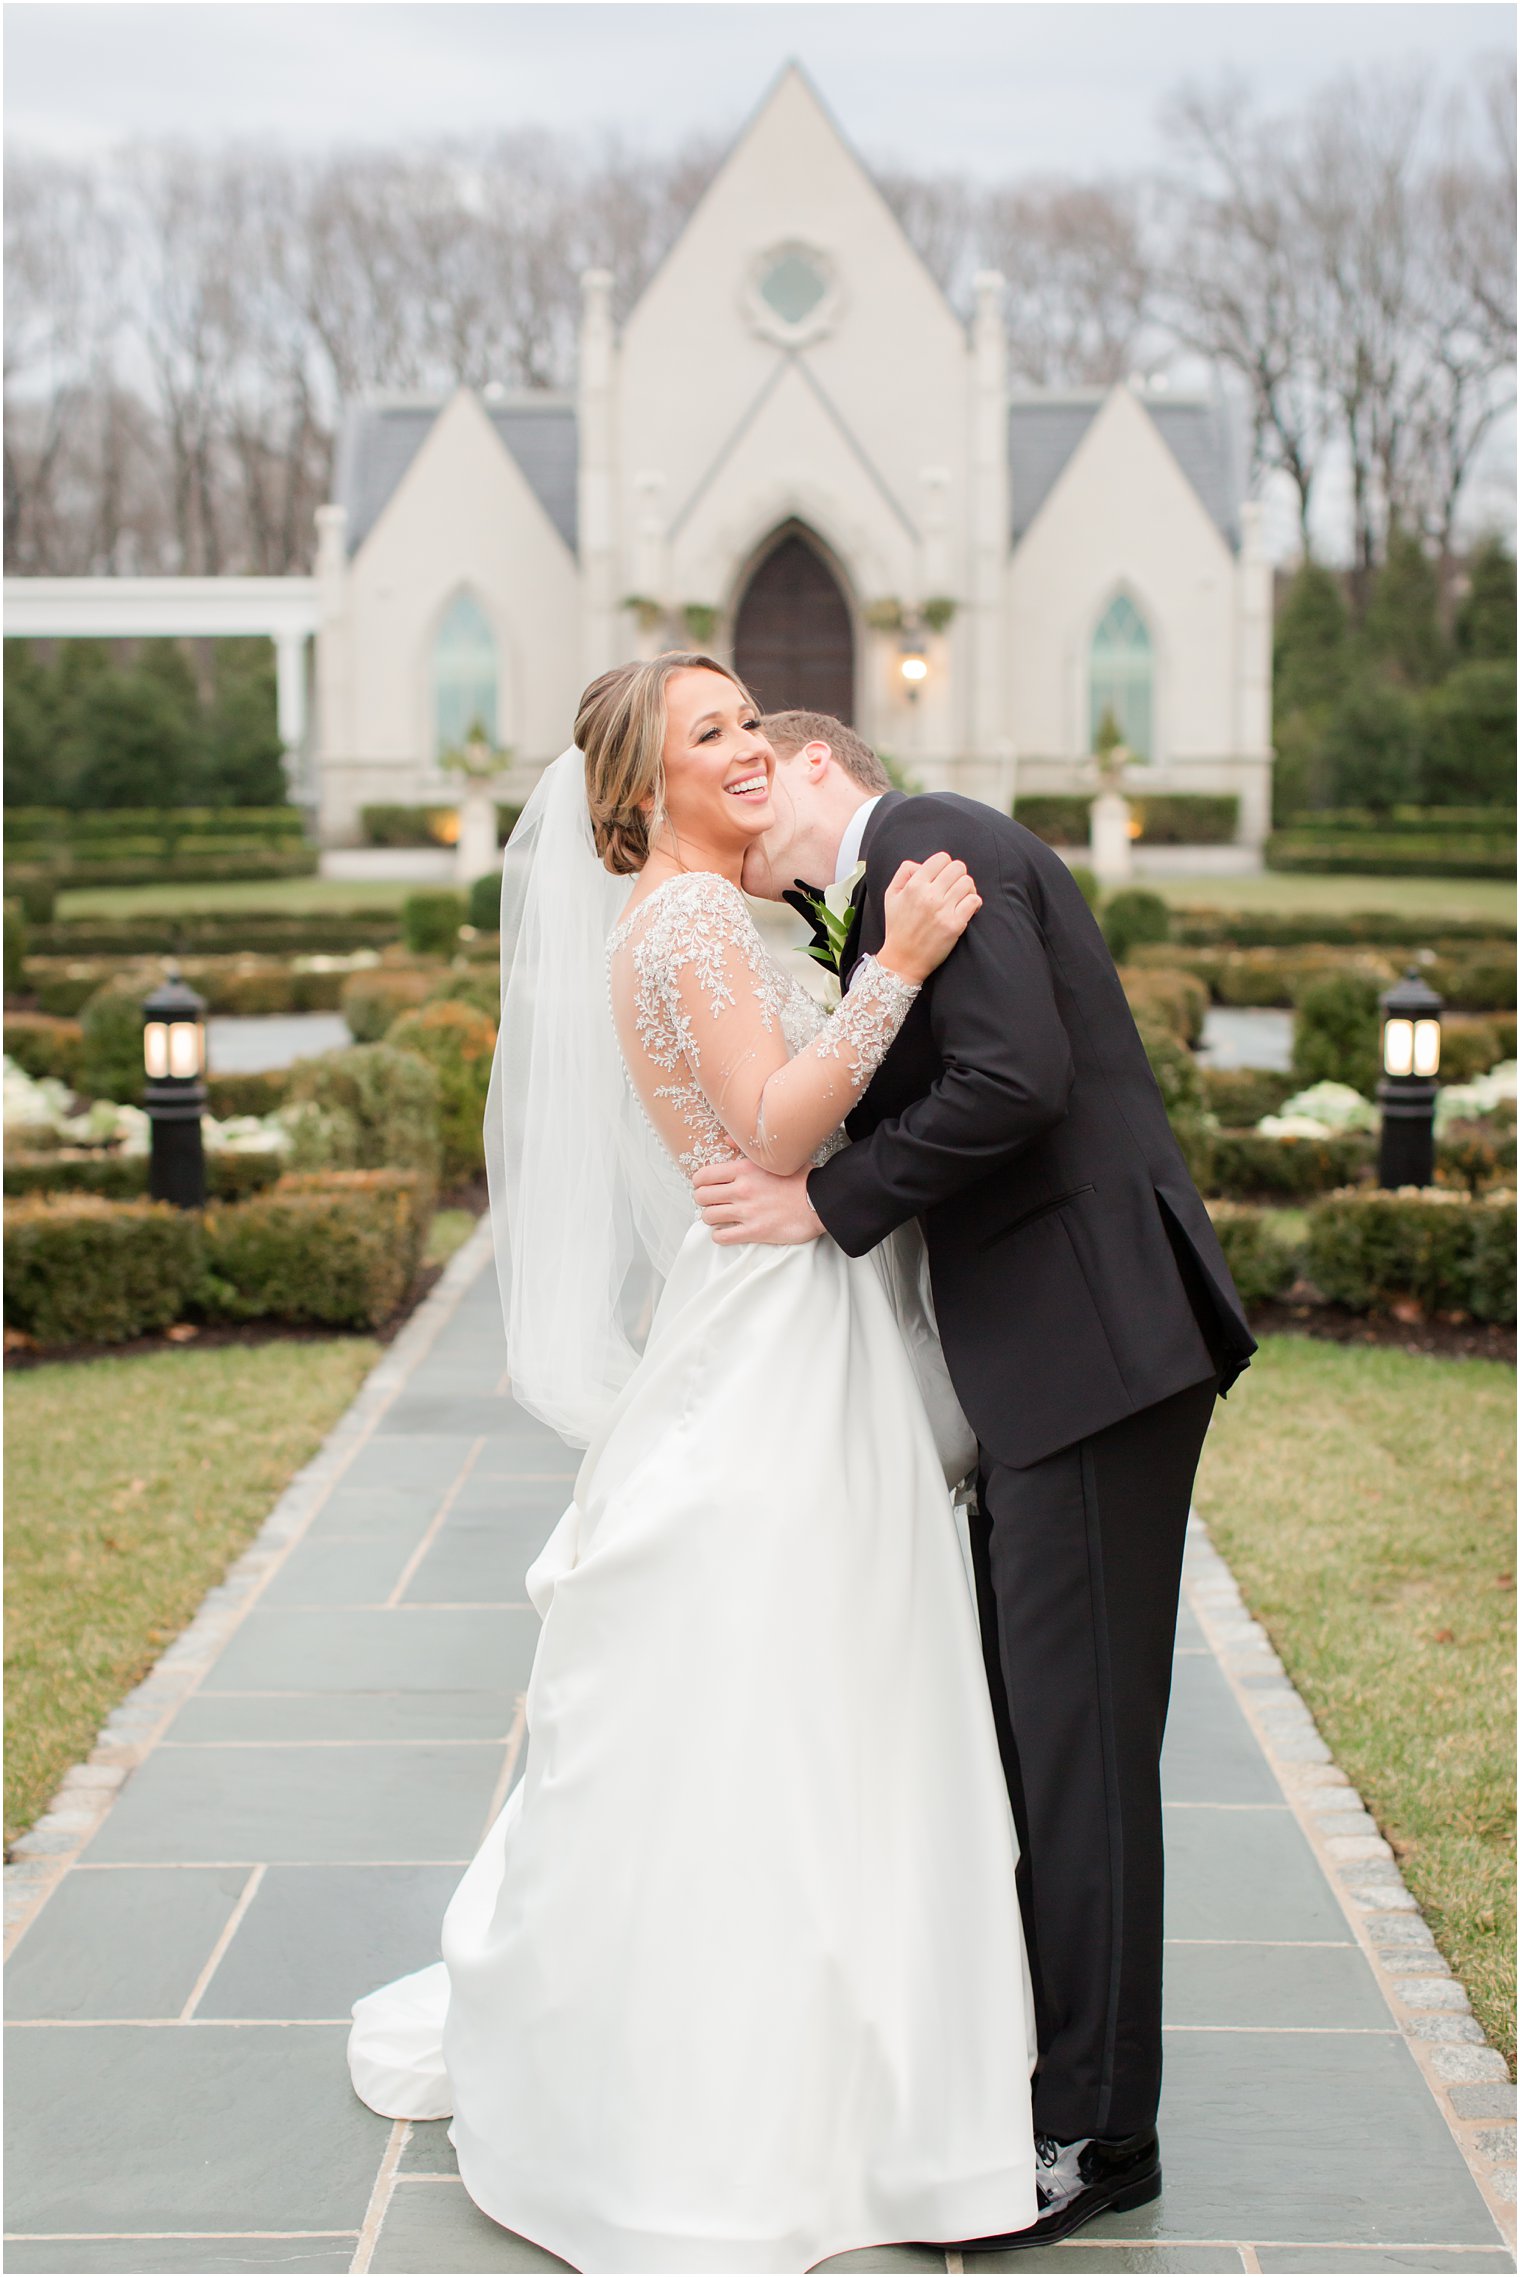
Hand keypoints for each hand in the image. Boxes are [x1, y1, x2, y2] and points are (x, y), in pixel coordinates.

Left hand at [692, 1158, 824, 1245]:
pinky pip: (722, 1237)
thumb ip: (746, 1148)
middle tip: (713, 1201)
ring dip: (711, 1217)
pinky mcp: (755, 1231)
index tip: (705, 1185)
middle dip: (704, 1199)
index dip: (700, 1182)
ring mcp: (747, 1212)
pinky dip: (720, 1235)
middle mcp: (741, 1190)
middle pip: (701, 1196)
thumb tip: (726, 1139)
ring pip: (708, 1217)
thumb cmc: (801, 1179)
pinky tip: (728, 1231)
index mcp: (744, 1170)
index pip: (703, 1176)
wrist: (821, 1202)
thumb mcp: (776, 1157)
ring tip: (720, 1216)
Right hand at [878, 852, 981, 985]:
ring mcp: (943, 910)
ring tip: (961, 897)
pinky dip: (974, 902)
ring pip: (968, 882)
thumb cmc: (898, 927)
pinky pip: (974, 901)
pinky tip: (967, 908)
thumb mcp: (891, 895)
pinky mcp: (955, 925)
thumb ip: (904, 873)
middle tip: (953, 886)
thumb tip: (921, 864)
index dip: (945, 865)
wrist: (903, 959)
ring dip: (967, 888)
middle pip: (958, 868)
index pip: (942, 858)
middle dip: (958, 875)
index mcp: (914, 885)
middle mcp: (929, 895)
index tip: (943, 876)